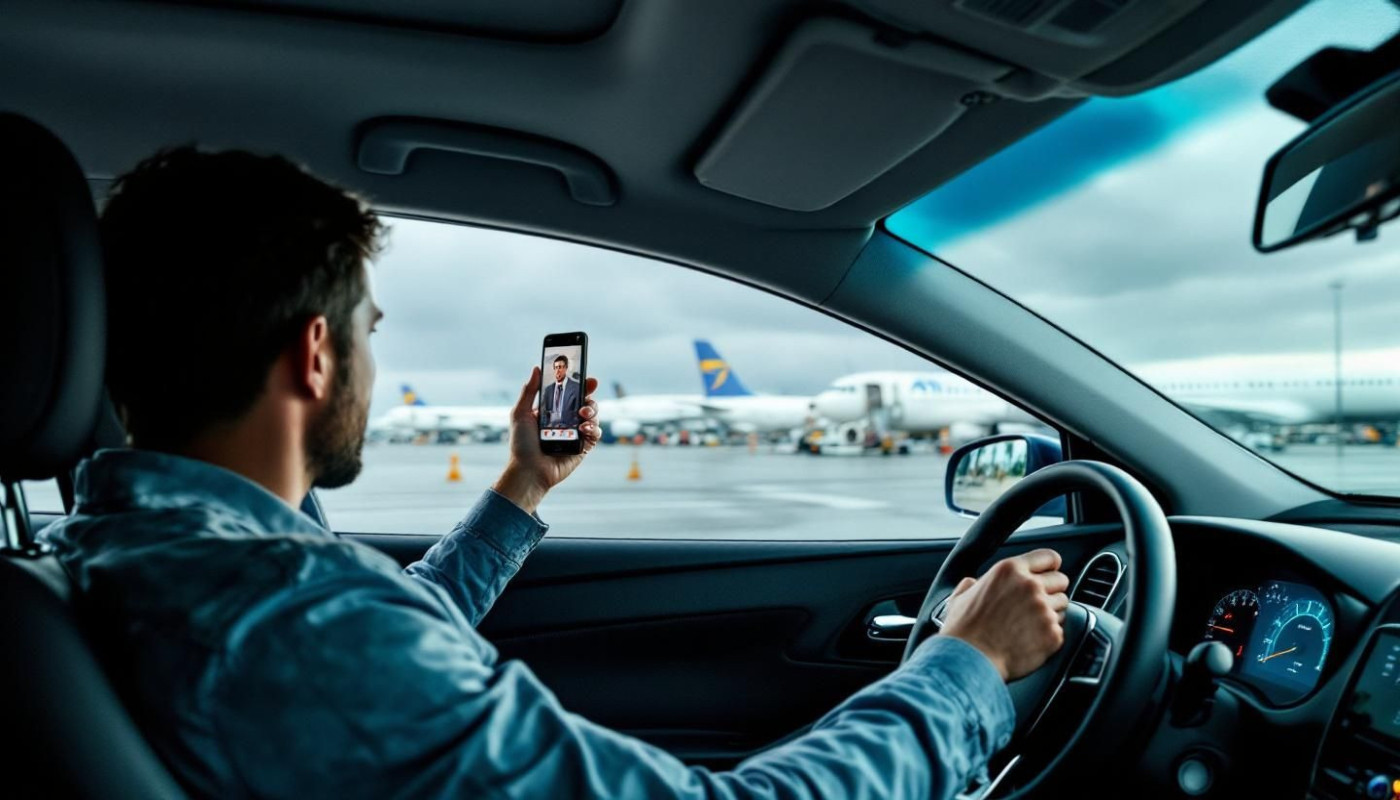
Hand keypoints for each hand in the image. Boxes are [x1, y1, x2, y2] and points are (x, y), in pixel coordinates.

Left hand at [491, 367, 600, 514]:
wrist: (528, 471)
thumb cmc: (521, 445)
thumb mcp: (520, 413)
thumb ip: (529, 390)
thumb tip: (536, 367)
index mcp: (553, 411)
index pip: (570, 393)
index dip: (581, 384)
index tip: (587, 378)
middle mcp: (566, 421)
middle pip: (586, 402)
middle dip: (590, 396)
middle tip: (586, 397)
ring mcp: (575, 434)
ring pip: (593, 416)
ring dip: (592, 411)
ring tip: (583, 415)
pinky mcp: (583, 447)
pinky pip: (595, 434)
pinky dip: (593, 428)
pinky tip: (583, 429)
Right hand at [940, 548, 1068, 681]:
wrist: (970, 661)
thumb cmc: (963, 631)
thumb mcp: (960, 597)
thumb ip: (972, 585)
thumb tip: (972, 584)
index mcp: (1010, 570)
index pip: (1048, 557)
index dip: (1050, 566)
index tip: (1050, 573)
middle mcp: (1030, 585)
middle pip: (1061, 580)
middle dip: (1052, 590)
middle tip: (1036, 604)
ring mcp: (1044, 610)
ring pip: (1063, 605)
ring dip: (1050, 612)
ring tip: (1029, 625)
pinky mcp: (1053, 634)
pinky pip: (1060, 630)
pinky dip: (1049, 635)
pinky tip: (1031, 640)